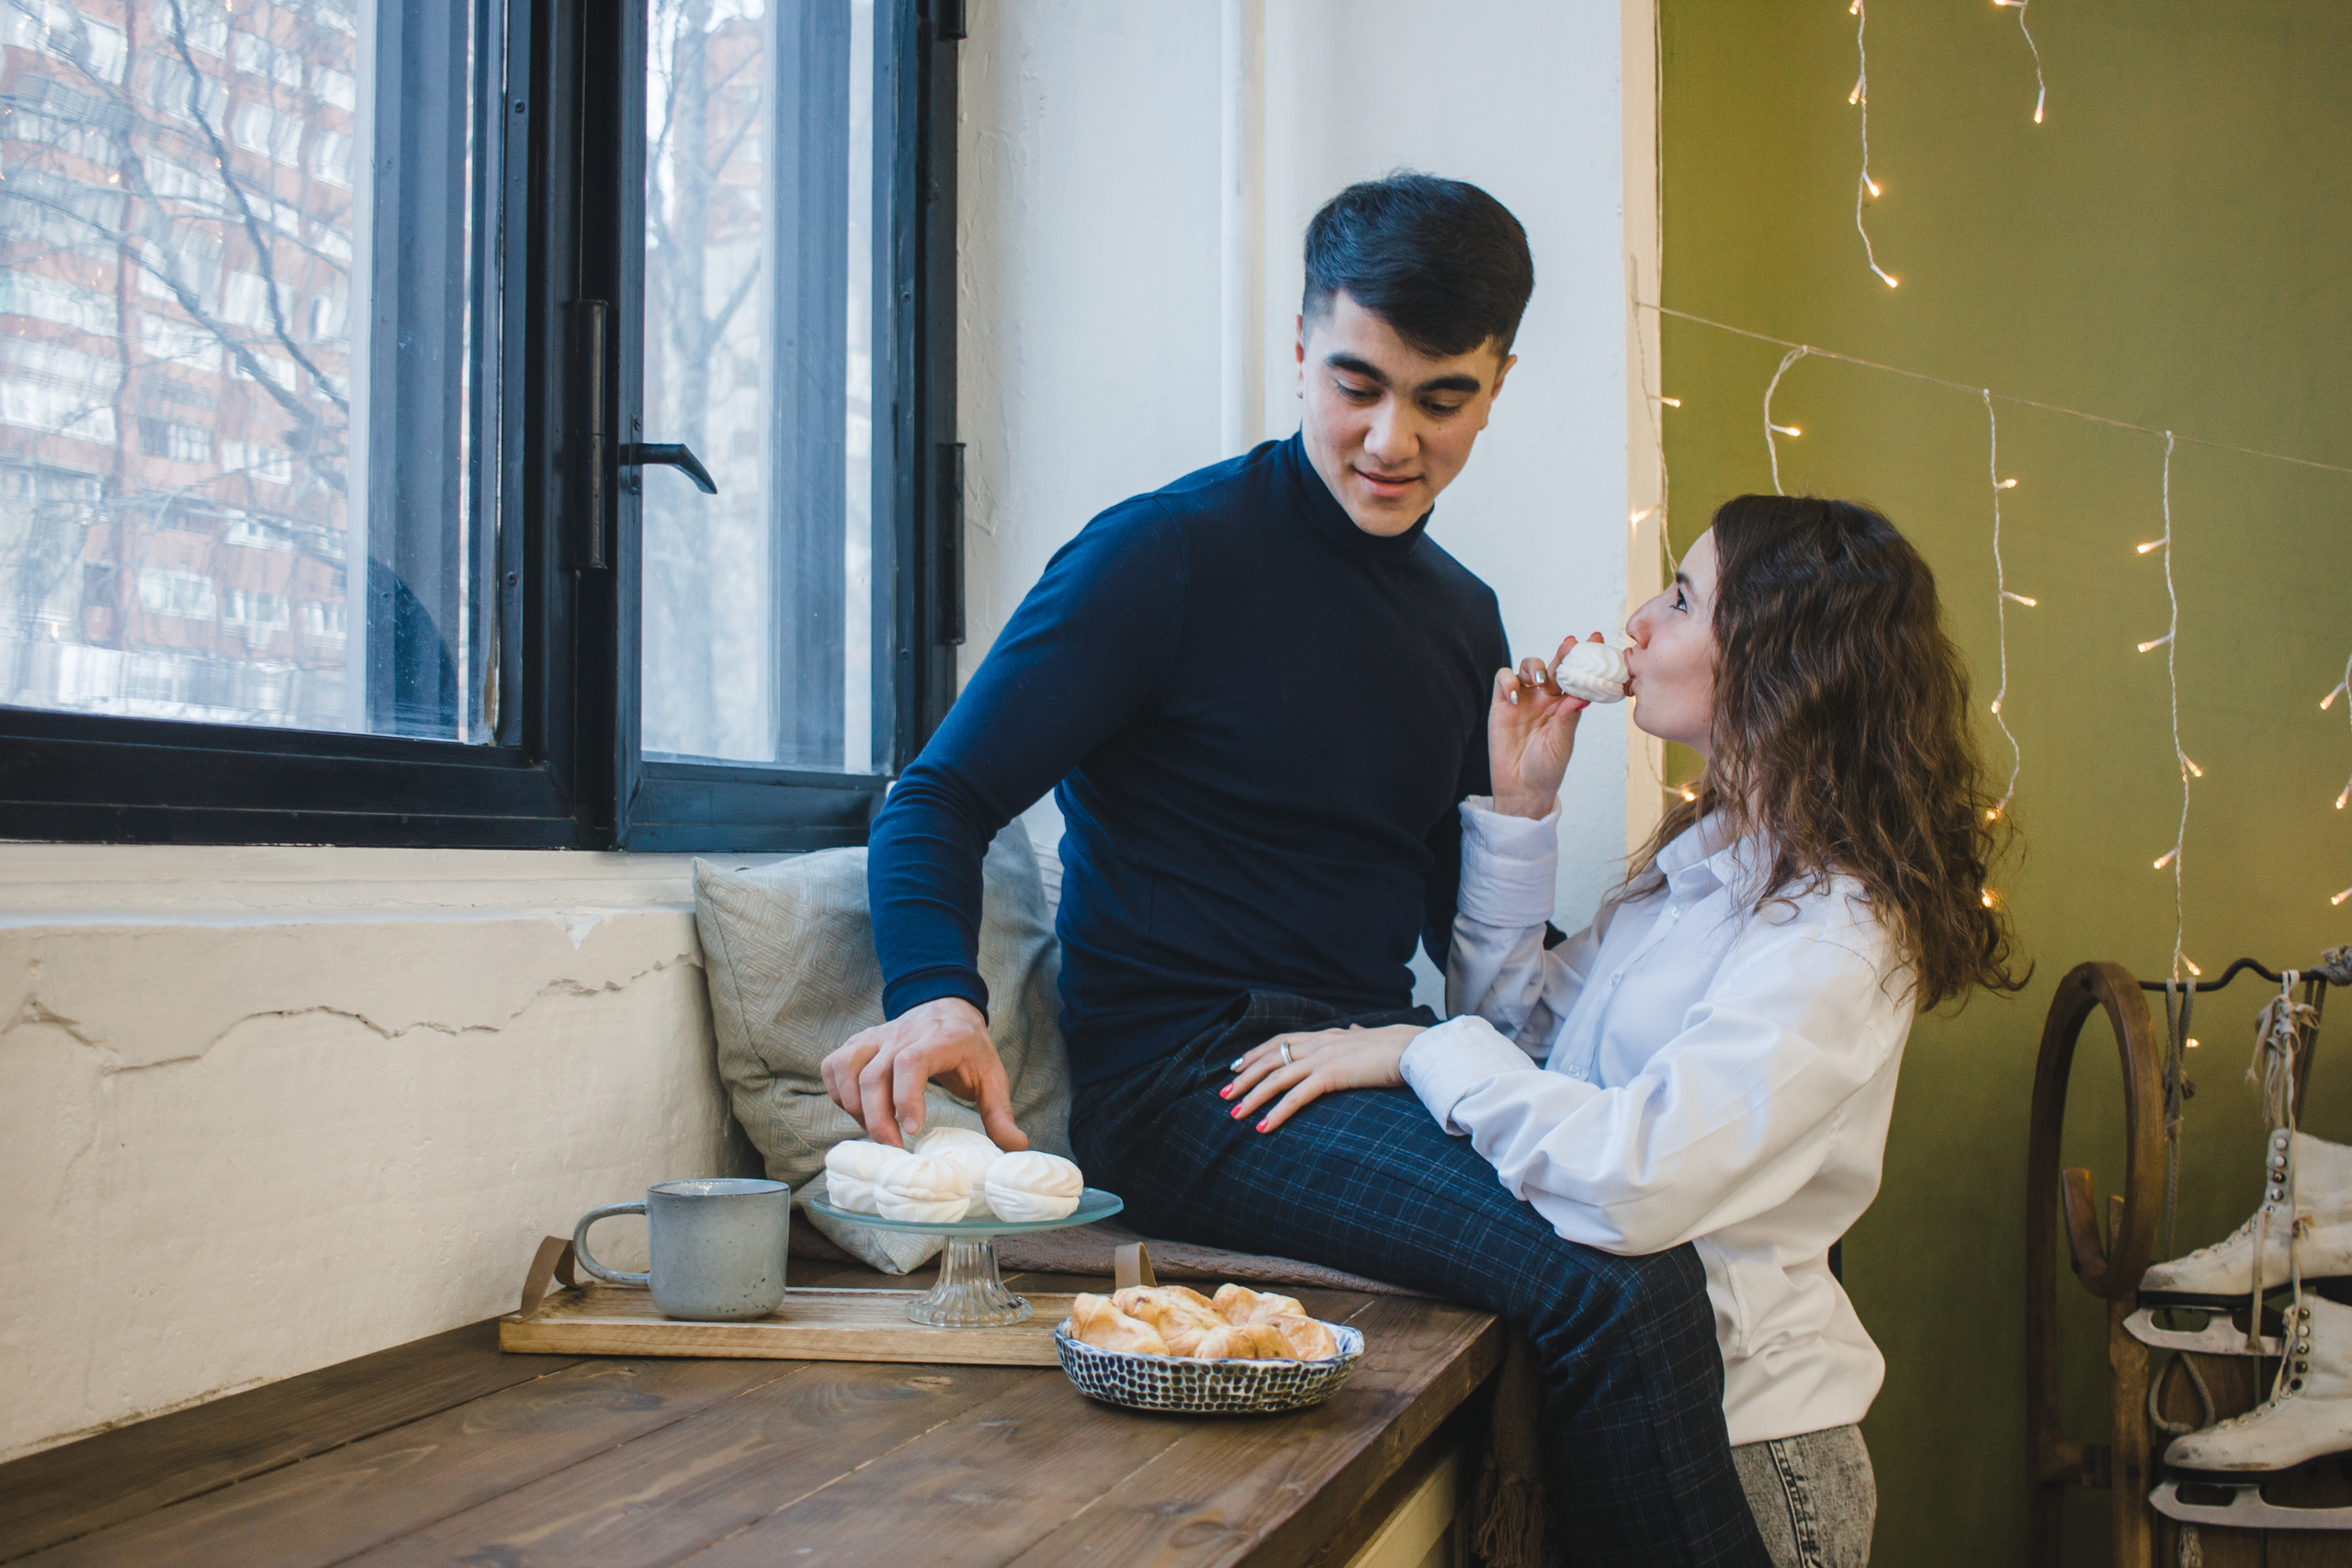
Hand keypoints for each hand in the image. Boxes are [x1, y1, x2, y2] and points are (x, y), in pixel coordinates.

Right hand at [820, 996, 1028, 1150]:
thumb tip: (1015, 1146)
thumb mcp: (992, 1076)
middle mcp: (902, 1034)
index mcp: (939, 1039)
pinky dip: (836, 1091)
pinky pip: (833, 1064)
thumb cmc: (969, 1048)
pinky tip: (856, 1110)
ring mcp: (876, 1036)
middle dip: (878, 1118)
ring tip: (876, 1130)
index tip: (914, 1130)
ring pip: (848, 1068)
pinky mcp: (859, 1042)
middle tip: (894, 1148)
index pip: (911, 1061)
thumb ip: (1001, 1112)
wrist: (946, 1008)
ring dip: (854, 1107)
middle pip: (874, 1074)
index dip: (906, 1097)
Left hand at [1219, 1023, 1425, 1132]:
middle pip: (1271, 1058)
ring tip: (1234, 1112)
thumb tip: (1353, 1029)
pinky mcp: (1332, 1075)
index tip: (1237, 1065)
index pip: (1281, 1041)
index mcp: (1327, 1035)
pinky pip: (1296, 1097)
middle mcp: (1320, 1043)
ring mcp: (1324, 1057)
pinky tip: (1263, 1126)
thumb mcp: (1371, 1038)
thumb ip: (1356, 1035)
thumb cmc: (1399, 1048)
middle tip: (1224, 1092)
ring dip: (1252, 1096)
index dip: (1256, 1053)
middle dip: (1245, 1076)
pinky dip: (1276, 1112)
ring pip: (1276, 1077)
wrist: (1416, 1050)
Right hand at [1488, 632, 1601, 818]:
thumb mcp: (1562, 742)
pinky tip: (1515, 694)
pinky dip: (1508, 680)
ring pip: (1529, 667)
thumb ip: (1568, 717)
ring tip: (1541, 681)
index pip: (1577, 676)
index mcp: (1566, 705)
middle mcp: (1546, 698)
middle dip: (1563, 652)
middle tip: (1571, 644)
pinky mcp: (1501, 704)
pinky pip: (1503, 679)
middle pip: (1555, 666)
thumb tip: (1581, 695)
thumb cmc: (1547, 768)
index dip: (1585, 658)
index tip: (1596, 640)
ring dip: (1536, 666)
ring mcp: (1523, 699)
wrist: (1522, 788)